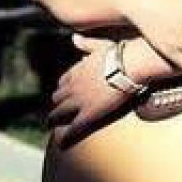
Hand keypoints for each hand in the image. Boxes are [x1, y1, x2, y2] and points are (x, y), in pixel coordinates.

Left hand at [47, 34, 131, 148]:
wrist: (128, 65)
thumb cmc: (119, 54)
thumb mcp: (99, 45)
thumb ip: (85, 44)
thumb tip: (74, 38)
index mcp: (77, 70)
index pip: (63, 82)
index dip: (63, 89)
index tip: (64, 95)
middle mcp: (73, 85)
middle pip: (57, 98)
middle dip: (57, 105)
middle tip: (55, 114)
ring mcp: (79, 101)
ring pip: (59, 113)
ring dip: (55, 120)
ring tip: (53, 128)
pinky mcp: (88, 114)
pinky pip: (72, 128)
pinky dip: (65, 137)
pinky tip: (61, 143)